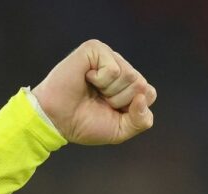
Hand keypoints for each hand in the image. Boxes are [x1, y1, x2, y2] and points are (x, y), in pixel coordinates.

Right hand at [31, 39, 156, 144]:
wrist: (57, 120)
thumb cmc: (85, 123)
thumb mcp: (121, 130)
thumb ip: (141, 120)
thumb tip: (144, 96)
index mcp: (127, 84)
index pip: (149, 93)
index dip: (131, 109)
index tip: (111, 111)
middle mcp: (120, 67)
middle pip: (141, 84)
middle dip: (120, 100)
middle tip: (99, 100)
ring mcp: (108, 56)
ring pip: (130, 76)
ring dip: (109, 91)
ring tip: (92, 90)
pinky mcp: (95, 49)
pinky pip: (114, 69)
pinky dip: (100, 81)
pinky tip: (86, 78)